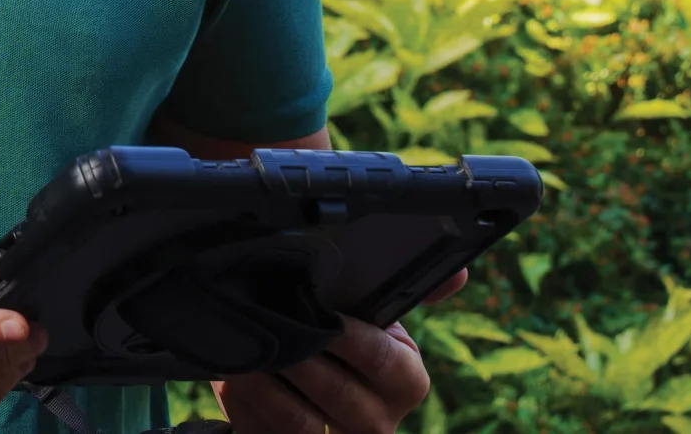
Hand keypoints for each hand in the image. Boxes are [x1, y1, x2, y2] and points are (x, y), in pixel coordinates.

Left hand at [211, 306, 446, 433]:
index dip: (353, 340)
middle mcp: (377, 421)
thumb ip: (410, 289)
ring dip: (266, 381)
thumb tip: (459, 272)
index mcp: (405, 381)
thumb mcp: (374, 315)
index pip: (387, 364)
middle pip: (338, 395)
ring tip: (244, 350)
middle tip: (270, 326)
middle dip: (299, 357)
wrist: (303, 387)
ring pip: (300, 421)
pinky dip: (245, 402)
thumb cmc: (341, 342)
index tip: (325, 317)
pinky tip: (232, 375)